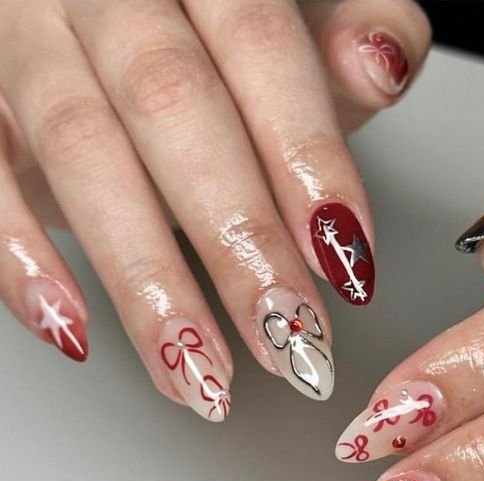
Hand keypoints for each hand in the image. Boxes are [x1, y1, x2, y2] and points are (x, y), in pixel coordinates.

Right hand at [0, 0, 429, 418]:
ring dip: (146, 280)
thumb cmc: (217, 30)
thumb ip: (352, 28)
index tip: (346, 262)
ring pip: (80, 152)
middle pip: (172, 105)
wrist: (102, 10)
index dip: (306, 158)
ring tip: (201, 374)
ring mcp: (25, 38)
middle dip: (235, 240)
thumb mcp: (300, 15)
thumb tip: (381, 63)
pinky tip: (73, 328)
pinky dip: (18, 256)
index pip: (263, 47)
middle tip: (286, 338)